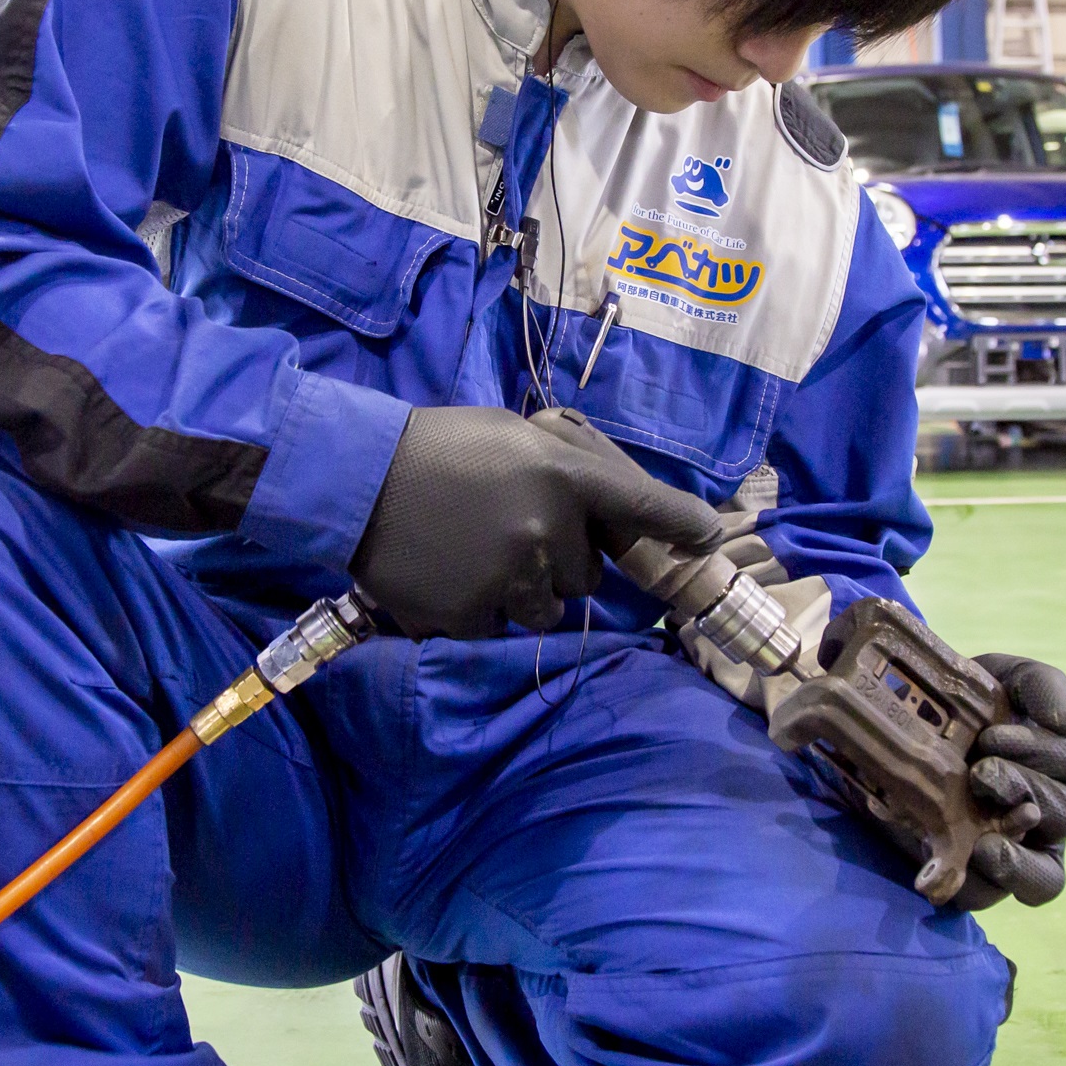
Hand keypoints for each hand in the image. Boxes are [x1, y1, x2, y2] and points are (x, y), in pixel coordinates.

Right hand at [351, 406, 720, 639]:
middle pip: (586, 577)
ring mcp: (510, 579)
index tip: (708, 536)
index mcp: (562, 475)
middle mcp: (547, 530)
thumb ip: (564, 468)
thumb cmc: (438, 446)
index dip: (682, 523)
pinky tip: (448, 578)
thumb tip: (607, 504)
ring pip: (546, 612)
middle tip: (509, 533)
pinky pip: (499, 631)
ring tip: (475, 558)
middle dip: (558, 563)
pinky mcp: (472, 618)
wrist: (357, 479)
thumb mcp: (513, 435)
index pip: (643, 504)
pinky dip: (478, 612)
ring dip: (523, 594)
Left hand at [950, 653, 1065, 911]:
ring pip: (1046, 872)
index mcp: (1060, 758)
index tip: (989, 736)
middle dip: (1022, 790)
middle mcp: (1051, 808)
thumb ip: (1039, 685)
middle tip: (979, 774)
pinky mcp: (985, 880)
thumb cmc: (961, 704)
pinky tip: (965, 862)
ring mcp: (1022, 851)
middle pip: (1065, 813)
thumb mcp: (1000, 677)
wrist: (894, 732)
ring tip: (983, 840)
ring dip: (1015, 855)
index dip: (1040, 750)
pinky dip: (987, 885)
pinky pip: (999, 897)